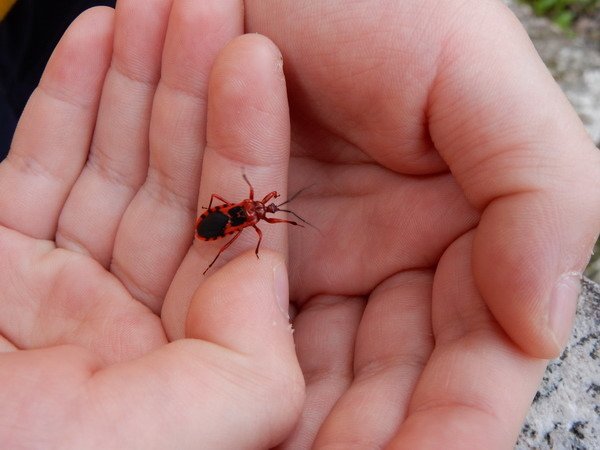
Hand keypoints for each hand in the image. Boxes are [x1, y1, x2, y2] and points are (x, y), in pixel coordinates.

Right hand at [0, 1, 303, 446]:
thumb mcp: (200, 425)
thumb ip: (257, 358)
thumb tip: (269, 281)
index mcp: (196, 352)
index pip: (236, 225)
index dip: (248, 137)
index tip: (253, 55)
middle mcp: (139, 316)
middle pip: (178, 182)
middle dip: (189, 89)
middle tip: (203, 5)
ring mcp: (69, 286)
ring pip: (115, 163)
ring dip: (134, 80)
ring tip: (153, 7)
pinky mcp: (2, 263)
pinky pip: (43, 169)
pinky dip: (68, 101)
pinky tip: (94, 40)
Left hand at [239, 1, 598, 447]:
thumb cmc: (379, 1)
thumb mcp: (474, 78)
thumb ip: (539, 194)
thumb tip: (543, 325)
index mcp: (467, 239)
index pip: (475, 364)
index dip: (455, 428)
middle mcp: (393, 266)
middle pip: (389, 391)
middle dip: (364, 444)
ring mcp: (317, 265)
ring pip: (314, 376)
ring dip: (296, 431)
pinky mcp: (251, 248)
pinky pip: (242, 327)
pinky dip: (237, 373)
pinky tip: (219, 418)